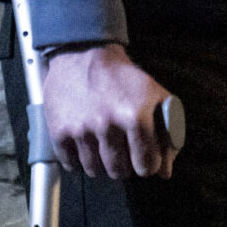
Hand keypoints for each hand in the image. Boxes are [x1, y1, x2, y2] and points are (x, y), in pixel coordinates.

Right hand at [43, 45, 176, 179]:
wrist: (83, 54)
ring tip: (101, 145)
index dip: (147, 164)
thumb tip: (165, 172)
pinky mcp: (59, 131)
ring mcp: (81, 130)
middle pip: (119, 171)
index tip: (143, 157)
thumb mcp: (155, 97)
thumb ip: (167, 135)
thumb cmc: (123, 78)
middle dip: (124, 164)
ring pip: (94, 170)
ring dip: (100, 163)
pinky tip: (84, 146)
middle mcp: (107, 125)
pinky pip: (70, 164)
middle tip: (121, 148)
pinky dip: (77, 161)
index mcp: (135, 117)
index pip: (147, 165)